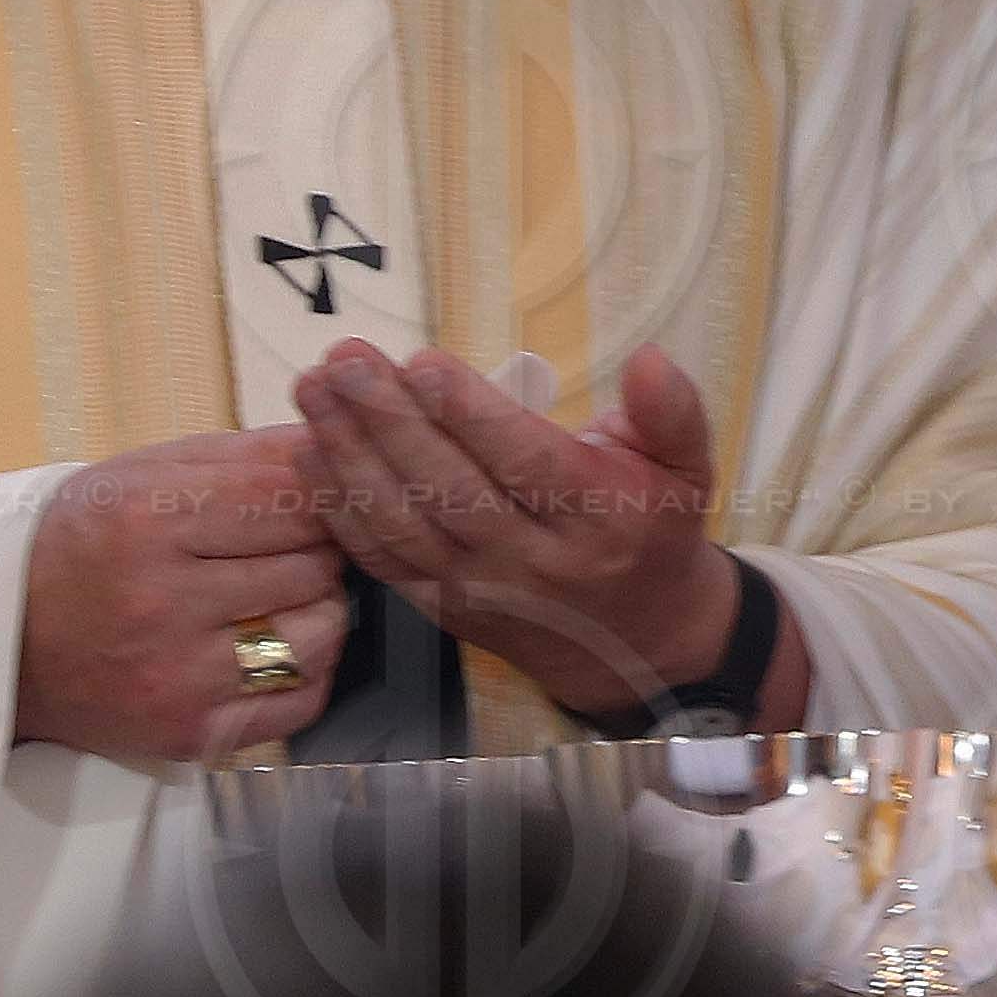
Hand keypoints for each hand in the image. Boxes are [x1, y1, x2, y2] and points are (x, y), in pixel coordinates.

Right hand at [16, 425, 348, 763]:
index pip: (288, 496)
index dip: (320, 487)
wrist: (4, 643)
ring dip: (322, 605)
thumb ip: (247, 453)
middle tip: (299, 543)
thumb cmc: (84, 543)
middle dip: (322, 545)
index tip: (316, 490)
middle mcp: (162, 604)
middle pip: (313, 563)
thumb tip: (335, 442)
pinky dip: (311, 668)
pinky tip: (281, 644)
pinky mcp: (189, 734)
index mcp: (147, 522)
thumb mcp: (146, 473)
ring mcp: (177, 678)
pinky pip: (302, 701)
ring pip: (319, 632)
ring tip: (288, 592)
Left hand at [293, 341, 775, 723]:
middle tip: (344, 360)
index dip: (472, 415)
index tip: (424, 361)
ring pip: (403, 523)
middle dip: (389, 420)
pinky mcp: (440, 607)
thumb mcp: (687, 467)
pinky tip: (308, 453)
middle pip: (449, 490)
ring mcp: (477, 589)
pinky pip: (381, 559)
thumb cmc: (654, 528)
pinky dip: (339, 508)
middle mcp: (531, 561)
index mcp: (596, 518)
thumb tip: (647, 356)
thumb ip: (671, 410)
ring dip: (348, 455)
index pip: (525, 463)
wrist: (635, 640)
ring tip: (312, 389)